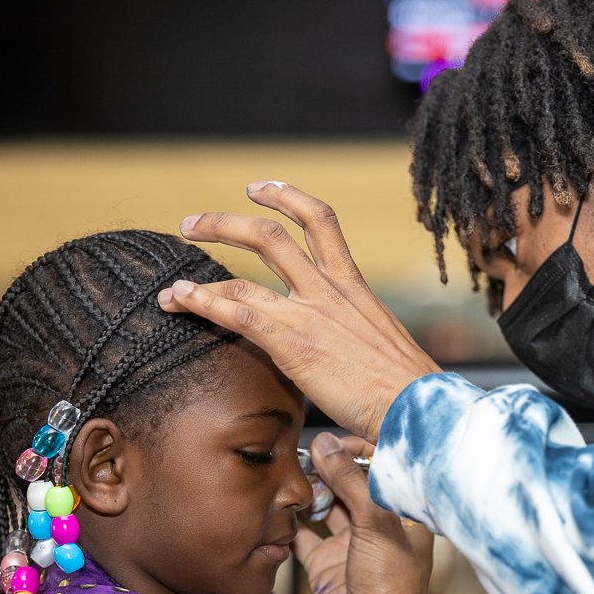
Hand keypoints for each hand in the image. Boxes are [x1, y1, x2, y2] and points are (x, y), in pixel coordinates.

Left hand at [158, 183, 441, 440]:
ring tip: (175, 280)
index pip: (321, 222)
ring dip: (204, 267)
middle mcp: (330, 290)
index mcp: (355, 286)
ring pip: (248, 267)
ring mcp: (311, 313)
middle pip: (272, 234)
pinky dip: (203, 301)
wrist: (418, 406)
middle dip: (226, 222)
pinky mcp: (294, 341)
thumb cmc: (408, 390)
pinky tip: (180, 299)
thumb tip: (342, 361)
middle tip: (195, 223)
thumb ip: (353, 340)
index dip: (288, 197)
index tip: (261, 188)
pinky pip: (238, 310)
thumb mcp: (381, 348)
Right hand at [294, 432, 434, 593]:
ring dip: (307, 492)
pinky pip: (300, 537)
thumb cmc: (393, 584)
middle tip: (303, 456)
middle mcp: (375, 524)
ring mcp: (348, 544)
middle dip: (327, 467)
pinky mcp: (323, 565)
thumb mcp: (376, 523)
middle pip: (348, 483)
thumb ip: (351, 482)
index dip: (356, 449)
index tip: (332, 440)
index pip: (379, 466)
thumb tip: (327, 444)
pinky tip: (275, 509)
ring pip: (323, 505)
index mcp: (401, 510)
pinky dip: (287, 524)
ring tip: (291, 480)